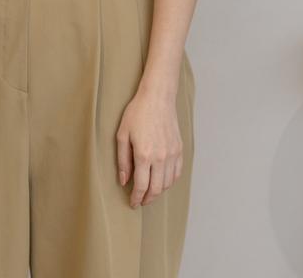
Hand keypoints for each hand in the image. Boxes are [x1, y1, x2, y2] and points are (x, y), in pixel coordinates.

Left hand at [115, 85, 182, 209]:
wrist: (158, 98)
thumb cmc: (137, 113)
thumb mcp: (122, 135)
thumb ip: (123, 160)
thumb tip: (124, 180)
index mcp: (144, 154)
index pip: (142, 186)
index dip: (136, 198)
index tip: (133, 203)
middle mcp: (161, 157)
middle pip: (156, 189)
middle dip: (147, 199)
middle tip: (140, 202)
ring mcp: (172, 154)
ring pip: (167, 183)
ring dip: (158, 192)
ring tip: (149, 193)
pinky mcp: (179, 150)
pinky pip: (177, 173)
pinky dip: (169, 181)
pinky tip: (162, 181)